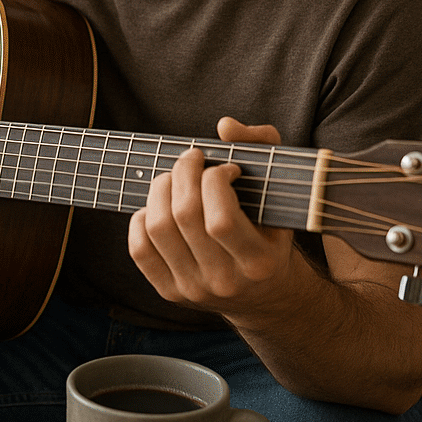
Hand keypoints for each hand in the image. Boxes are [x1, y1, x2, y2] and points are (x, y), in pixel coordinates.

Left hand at [128, 117, 297, 316]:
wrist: (263, 295)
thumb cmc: (270, 230)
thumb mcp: (282, 191)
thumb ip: (263, 145)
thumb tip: (225, 126)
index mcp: (259, 262)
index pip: (220, 220)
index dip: (215, 182)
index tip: (225, 169)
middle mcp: (225, 281)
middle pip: (184, 217)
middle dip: (183, 174)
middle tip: (192, 159)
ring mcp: (194, 289)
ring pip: (158, 229)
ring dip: (160, 190)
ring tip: (174, 178)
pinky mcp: (169, 292)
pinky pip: (139, 249)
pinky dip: (141, 218)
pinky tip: (160, 206)